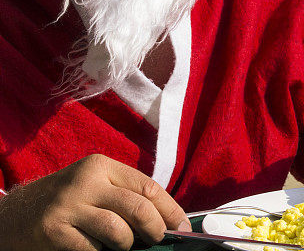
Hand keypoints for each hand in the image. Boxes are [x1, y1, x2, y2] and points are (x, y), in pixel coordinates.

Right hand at [0, 154, 189, 250]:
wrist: (15, 215)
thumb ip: (126, 195)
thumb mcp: (95, 186)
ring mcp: (68, 206)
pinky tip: (96, 250)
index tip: (182, 227)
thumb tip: (167, 219)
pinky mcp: (53, 230)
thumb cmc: (67, 202)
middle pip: (138, 208)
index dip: (170, 210)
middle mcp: (85, 181)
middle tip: (159, 240)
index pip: (148, 187)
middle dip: (156, 229)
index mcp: (101, 166)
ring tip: (123, 246)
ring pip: (118, 231)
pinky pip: (92, 249)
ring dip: (127, 245)